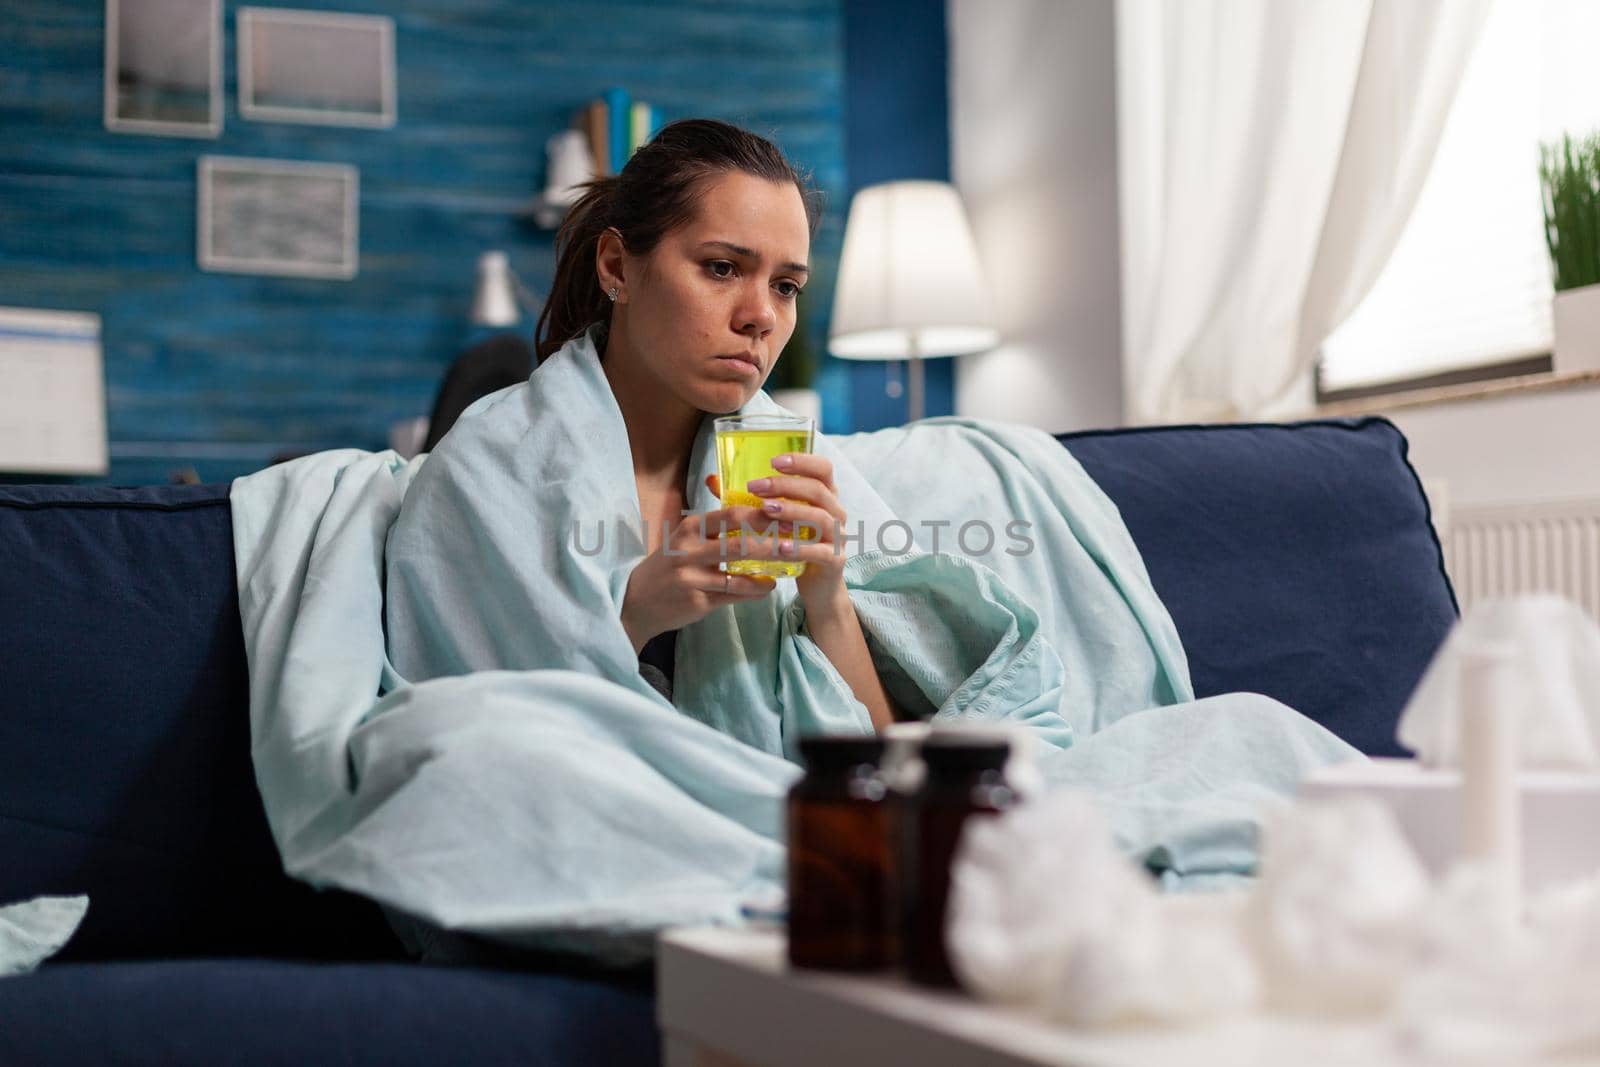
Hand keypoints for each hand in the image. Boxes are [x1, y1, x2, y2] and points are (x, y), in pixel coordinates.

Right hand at [619, 505, 779, 652]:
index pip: (731, 515)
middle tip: (797, 541)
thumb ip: (716, 526)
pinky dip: (754, 591)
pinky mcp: (697, 601)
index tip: (787, 513)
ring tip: (789, 565)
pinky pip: (733, 595)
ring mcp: (692, 577)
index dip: (762, 514)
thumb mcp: (686, 538)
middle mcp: (689, 550)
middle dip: (772, 542)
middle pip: (738, 543)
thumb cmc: (669, 565)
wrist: (637, 601)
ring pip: (738, 572)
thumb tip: (757, 512)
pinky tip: (768, 587)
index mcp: (690, 528)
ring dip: (768, 569)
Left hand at [706, 450, 849, 610]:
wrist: (818, 586)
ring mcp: (838, 536)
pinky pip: (820, 551)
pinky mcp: (835, 560)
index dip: (802, 461)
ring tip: (766, 510)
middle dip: (785, 486)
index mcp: (825, 496)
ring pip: (820, 518)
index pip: (822, 469)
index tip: (773, 461)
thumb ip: (751, 499)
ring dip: (792, 511)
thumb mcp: (777, 520)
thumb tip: (712, 481)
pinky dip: (800, 548)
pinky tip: (781, 546)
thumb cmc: (794, 546)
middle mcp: (836, 512)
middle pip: (817, 490)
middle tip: (755, 487)